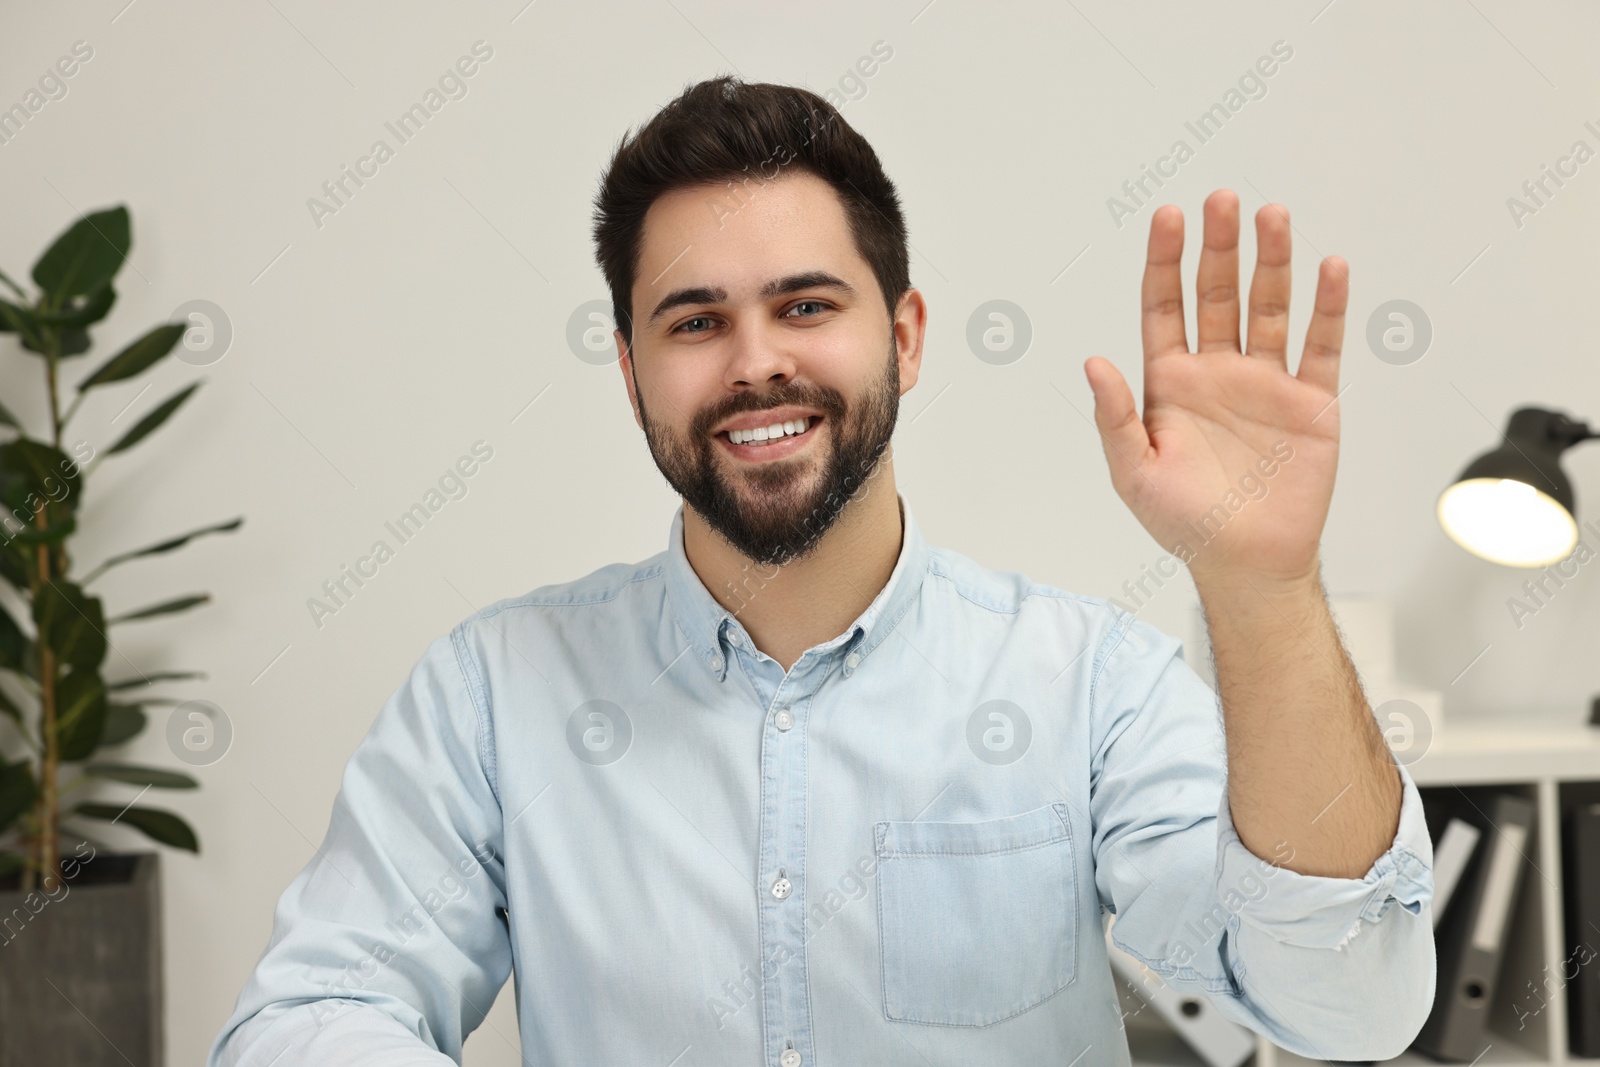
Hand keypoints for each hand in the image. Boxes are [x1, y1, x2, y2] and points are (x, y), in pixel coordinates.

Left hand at [1083, 189, 1346, 588]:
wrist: (1248, 564)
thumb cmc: (1185, 522)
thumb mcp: (1135, 474)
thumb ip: (1116, 418)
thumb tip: (1093, 363)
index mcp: (1170, 383)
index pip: (1165, 306)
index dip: (1165, 261)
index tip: (1168, 216)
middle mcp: (1217, 371)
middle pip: (1218, 294)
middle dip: (1218, 247)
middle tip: (1221, 200)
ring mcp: (1265, 382)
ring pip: (1269, 308)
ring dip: (1272, 262)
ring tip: (1273, 217)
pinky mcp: (1311, 401)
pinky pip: (1321, 345)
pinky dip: (1327, 308)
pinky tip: (1328, 269)